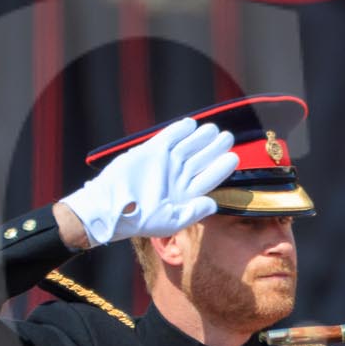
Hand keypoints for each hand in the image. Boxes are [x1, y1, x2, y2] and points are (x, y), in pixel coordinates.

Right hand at [60, 118, 237, 244]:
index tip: (234, 157)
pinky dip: (179, 130)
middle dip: (215, 147)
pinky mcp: (149, 151)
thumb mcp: (170, 222)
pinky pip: (168, 137)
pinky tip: (191, 124)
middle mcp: (177, 177)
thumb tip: (214, 204)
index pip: (209, 177)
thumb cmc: (139, 220)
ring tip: (213, 130)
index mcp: (185, 194)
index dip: (222, 167)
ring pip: (188, 146)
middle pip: (201, 158)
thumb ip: (194, 212)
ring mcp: (164, 163)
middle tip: (228, 137)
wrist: (110, 207)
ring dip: (201, 137)